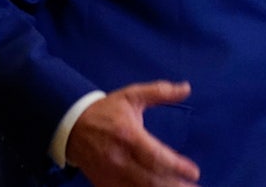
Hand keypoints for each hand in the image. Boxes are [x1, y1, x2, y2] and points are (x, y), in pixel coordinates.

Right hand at [66, 80, 200, 186]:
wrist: (70, 125)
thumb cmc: (105, 110)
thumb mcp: (132, 95)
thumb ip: (160, 92)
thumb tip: (186, 88)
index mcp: (129, 136)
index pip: (156, 156)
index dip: (176, 166)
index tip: (194, 173)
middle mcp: (120, 159)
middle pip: (150, 179)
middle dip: (174, 185)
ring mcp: (110, 173)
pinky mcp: (103, 182)